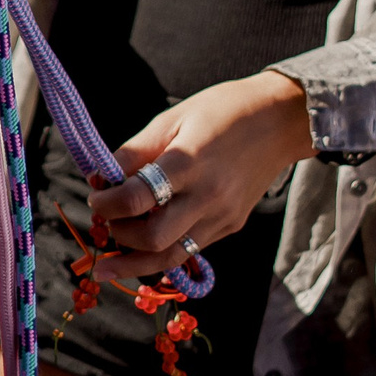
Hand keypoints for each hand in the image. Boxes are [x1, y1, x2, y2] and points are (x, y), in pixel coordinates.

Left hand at [90, 69, 314, 280]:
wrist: (280, 121)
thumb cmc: (222, 111)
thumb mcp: (173, 118)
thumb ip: (135, 151)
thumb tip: (100, 177)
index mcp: (189, 161)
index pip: (137, 197)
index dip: (107, 203)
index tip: (95, 197)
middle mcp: (208, 195)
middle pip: (154, 238)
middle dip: (120, 235)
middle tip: (106, 222)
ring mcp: (223, 216)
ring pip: (172, 257)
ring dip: (135, 263)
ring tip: (108, 264)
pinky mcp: (231, 226)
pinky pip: (190, 249)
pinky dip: (163, 252)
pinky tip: (143, 250)